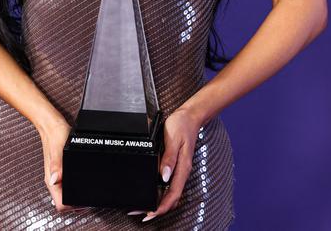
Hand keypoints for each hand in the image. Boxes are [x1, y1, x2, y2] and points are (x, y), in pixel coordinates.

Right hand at [37, 116, 86, 213]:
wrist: (52, 124)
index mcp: (51, 178)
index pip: (59, 203)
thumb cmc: (55, 134)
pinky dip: (75, 188)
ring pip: (65, 195)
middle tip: (88, 201)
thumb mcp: (59, 149)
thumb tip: (55, 180)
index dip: (71, 206)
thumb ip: (57, 165)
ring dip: (75, 197)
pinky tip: (82, 183)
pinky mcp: (61, 170)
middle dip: (76, 205)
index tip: (82, 203)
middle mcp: (53, 179)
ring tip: (86, 193)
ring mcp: (57, 176)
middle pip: (63, 202)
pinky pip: (67, 185)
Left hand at [134, 105, 202, 222]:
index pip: (172, 195)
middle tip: (139, 213)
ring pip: (171, 194)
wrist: (190, 116)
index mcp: (182, 168)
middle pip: (171, 199)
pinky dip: (161, 193)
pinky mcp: (177, 166)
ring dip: (158, 203)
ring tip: (143, 206)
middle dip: (156, 209)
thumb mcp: (173, 139)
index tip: (148, 214)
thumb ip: (169, 158)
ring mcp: (180, 170)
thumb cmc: (182, 126)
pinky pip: (170, 186)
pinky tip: (153, 193)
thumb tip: (163, 176)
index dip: (160, 208)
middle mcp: (182, 172)